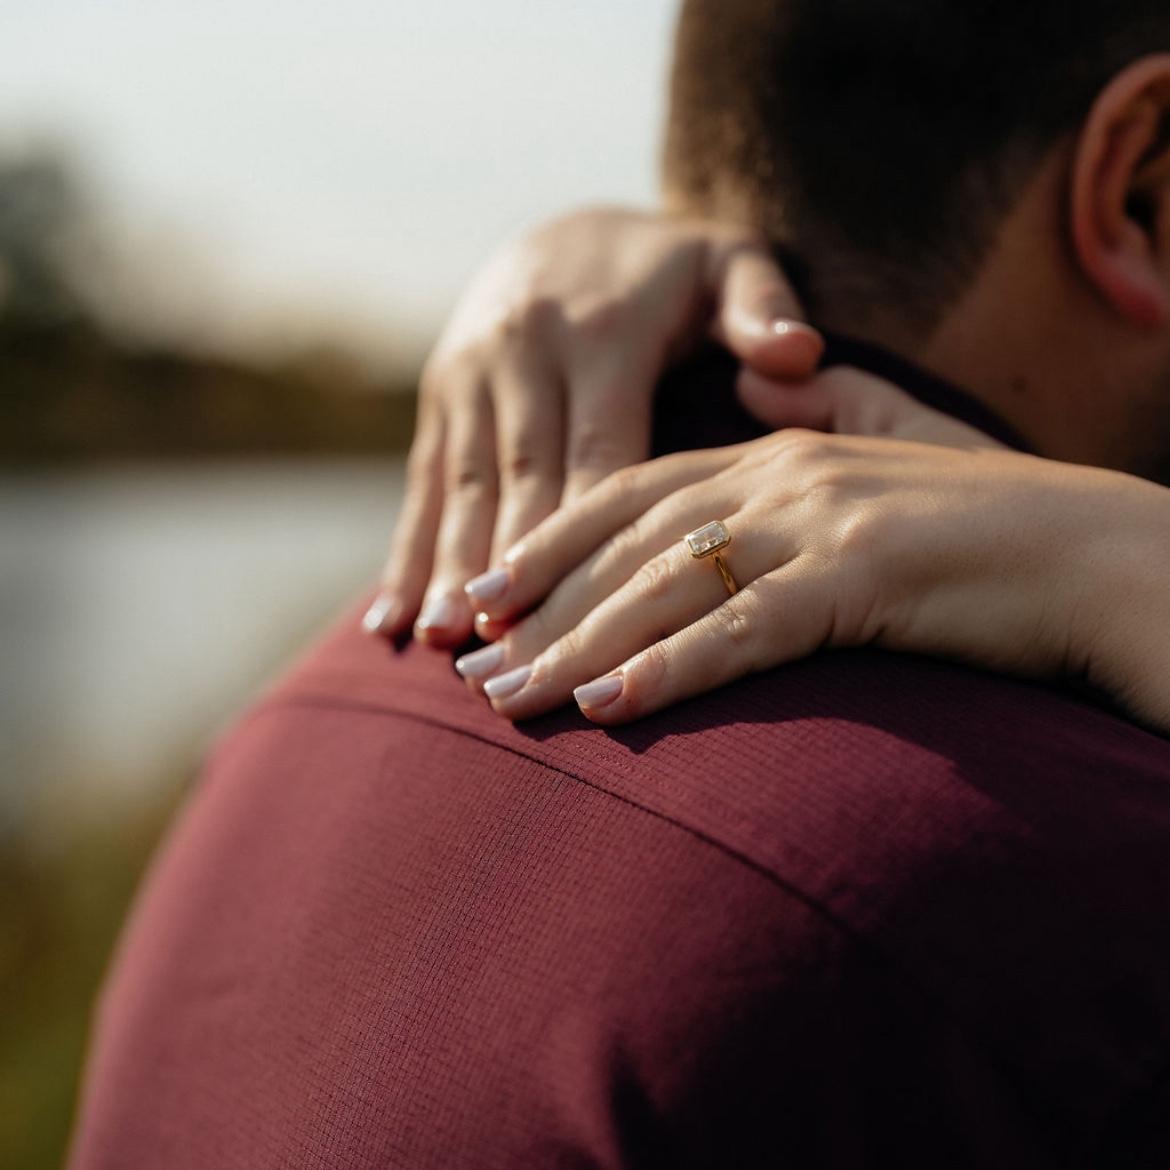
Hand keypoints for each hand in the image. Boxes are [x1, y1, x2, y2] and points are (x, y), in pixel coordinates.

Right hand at [361, 205, 822, 646]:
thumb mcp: (725, 262)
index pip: (599, 450)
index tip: (588, 611)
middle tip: (501, 650)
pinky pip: (420, 479)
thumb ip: (761, 303)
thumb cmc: (667, 268)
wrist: (570, 228)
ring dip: (447, 564)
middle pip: (522, 479)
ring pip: (460, 484)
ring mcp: (472, 373)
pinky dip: (405, 550)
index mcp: (603, 334)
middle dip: (511, 570)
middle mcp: (525, 351)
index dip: (591, 535)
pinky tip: (388, 618)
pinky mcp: (440, 393)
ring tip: (438, 640)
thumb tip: (800, 351)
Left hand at [451, 418, 1169, 731]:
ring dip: (579, 648)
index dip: (546, 544)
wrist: (1100, 550)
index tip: (483, 594)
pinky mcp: (864, 580)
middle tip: (465, 662)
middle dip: (539, 607)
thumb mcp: (890, 460)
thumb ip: (828, 417)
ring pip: (667, 589)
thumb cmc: (989, 526)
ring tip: (506, 700)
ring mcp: (820, 524)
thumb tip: (764, 393)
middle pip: (627, 545)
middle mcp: (782, 476)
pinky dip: (672, 671)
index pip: (630, 496)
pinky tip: (609, 711)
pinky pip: (746, 632)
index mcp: (777, 454)